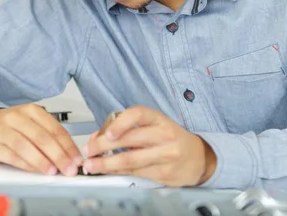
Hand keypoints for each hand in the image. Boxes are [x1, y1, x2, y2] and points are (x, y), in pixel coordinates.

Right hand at [0, 104, 82, 175]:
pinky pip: (11, 156)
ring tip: (52, 171)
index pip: (54, 129)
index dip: (68, 146)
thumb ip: (50, 136)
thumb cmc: (13, 125)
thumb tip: (70, 155)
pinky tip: (35, 170)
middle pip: (42, 138)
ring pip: (25, 146)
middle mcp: (17, 118)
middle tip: (68, 168)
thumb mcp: (33, 123)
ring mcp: (2, 130)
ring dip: (42, 161)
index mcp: (31, 110)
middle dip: (58, 156)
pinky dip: (25, 164)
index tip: (76, 159)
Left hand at [81, 106, 216, 186]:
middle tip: (88, 151)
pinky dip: (118, 172)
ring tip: (92, 165)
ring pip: (130, 160)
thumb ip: (127, 129)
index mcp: (158, 119)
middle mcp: (164, 134)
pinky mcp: (164, 173)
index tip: (106, 132)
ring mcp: (165, 154)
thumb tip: (97, 137)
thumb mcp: (153, 126)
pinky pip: (136, 172)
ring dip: (106, 163)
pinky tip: (108, 171)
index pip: (138, 114)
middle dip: (103, 146)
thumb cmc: (171, 139)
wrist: (197, 157)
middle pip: (129, 139)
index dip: (120, 122)